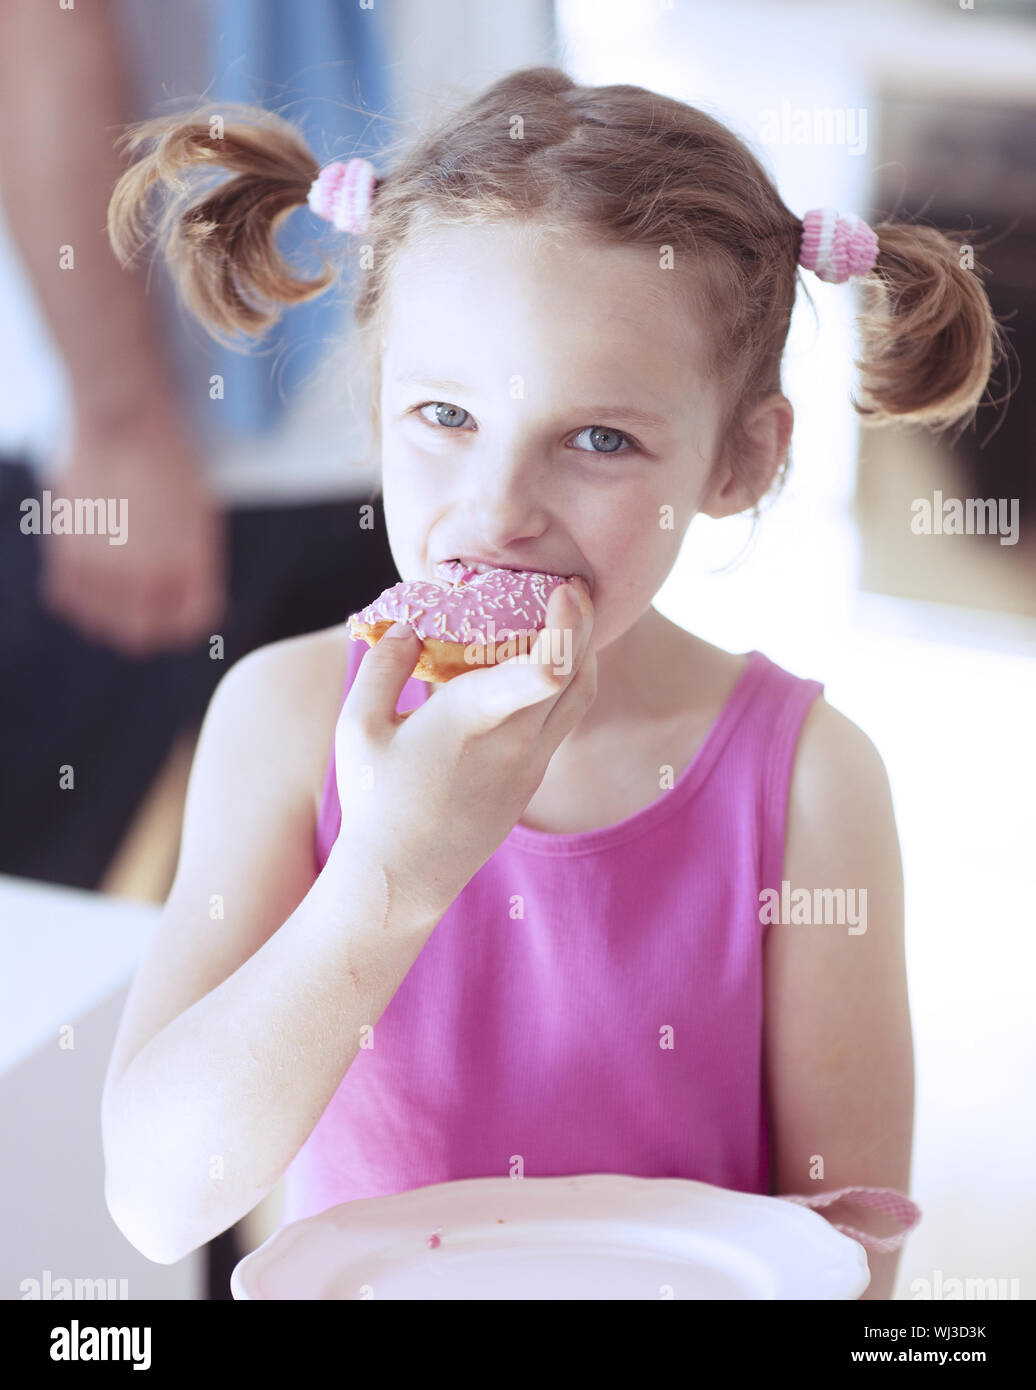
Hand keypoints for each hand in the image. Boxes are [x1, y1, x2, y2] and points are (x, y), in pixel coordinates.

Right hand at [38, 418, 226, 656]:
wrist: (125, 420)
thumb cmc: (167, 460)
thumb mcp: (200, 515)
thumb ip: (193, 562)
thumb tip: (184, 597)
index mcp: (193, 561)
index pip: (193, 621)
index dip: (186, 622)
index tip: (178, 615)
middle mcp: (151, 571)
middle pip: (144, 633)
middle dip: (147, 628)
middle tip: (141, 614)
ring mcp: (107, 564)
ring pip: (101, 623)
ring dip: (106, 616)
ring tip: (109, 596)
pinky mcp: (69, 550)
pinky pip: (66, 599)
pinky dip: (75, 597)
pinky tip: (84, 581)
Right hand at [332, 579, 596, 922]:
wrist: (403, 878)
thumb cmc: (375, 800)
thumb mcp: (358, 727)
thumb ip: (384, 665)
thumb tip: (410, 623)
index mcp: (470, 723)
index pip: (540, 677)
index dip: (565, 631)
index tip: (565, 590)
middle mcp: (513, 742)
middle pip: (574, 674)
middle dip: (582, 622)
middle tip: (572, 584)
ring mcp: (530, 763)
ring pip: (580, 696)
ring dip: (584, 649)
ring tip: (569, 614)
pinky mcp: (532, 777)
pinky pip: (567, 718)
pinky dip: (569, 679)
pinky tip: (548, 658)